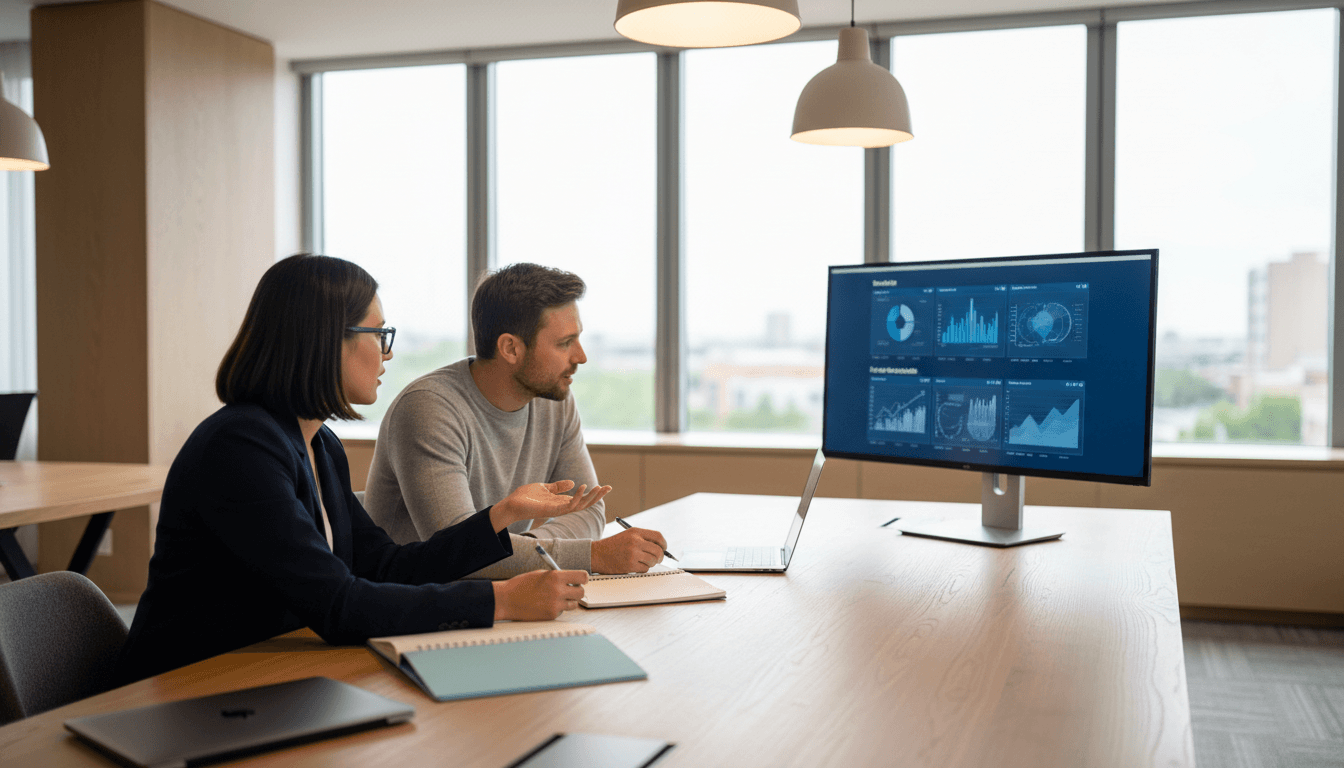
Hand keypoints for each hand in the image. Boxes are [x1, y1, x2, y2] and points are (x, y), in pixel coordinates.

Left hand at [489, 480, 610, 531]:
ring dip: (591, 497)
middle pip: (585, 504)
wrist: (511, 505)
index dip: (593, 494)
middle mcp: (562, 507)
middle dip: (597, 496)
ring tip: (599, 487)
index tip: (605, 487)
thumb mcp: (544, 487)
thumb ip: (558, 486)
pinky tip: (583, 487)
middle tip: (609, 487)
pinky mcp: (552, 510)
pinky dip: (577, 497)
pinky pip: (568, 505)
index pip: (582, 499)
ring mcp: (558, 510)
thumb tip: (572, 482)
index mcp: (561, 502)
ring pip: (580, 506)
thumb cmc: (525, 498)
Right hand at [492, 569, 588, 619]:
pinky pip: (562, 612)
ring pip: (574, 604)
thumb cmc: (522, 585)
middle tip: (569, 590)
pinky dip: (557, 609)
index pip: (583, 577)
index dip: (582, 578)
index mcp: (556, 576)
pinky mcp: (551, 616)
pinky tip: (545, 605)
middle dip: (577, 590)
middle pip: (581, 592)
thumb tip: (572, 580)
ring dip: (568, 601)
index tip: (580, 580)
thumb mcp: (541, 574)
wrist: (507, 600)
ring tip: (555, 598)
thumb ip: (558, 576)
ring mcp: (555, 605)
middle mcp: (558, 591)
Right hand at [591, 527, 668, 573]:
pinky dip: (642, 569)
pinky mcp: (630, 565)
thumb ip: (643, 539)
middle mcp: (635, 541)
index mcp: (635, 532)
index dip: (663, 544)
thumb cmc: (614, 546)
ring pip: (652, 561)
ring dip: (650, 563)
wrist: (597, 554)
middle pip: (658, 550)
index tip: (664, 548)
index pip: (658, 536)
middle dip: (660, 556)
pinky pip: (645, 569)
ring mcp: (632, 554)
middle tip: (657, 559)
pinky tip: (634, 566)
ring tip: (642, 561)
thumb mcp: (628, 535)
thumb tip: (661, 547)